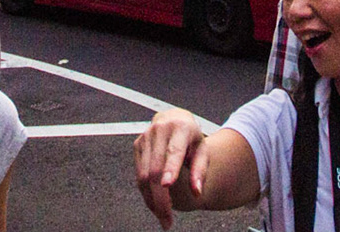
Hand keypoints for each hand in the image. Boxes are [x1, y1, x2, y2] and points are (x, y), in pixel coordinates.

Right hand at [134, 109, 206, 229]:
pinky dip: (146, 193)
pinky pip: (139, 175)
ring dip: (151, 200)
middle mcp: (160, 130)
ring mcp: (145, 137)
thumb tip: (197, 192)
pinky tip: (155, 205)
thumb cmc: (192, 139)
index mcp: (180, 128)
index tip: (168, 185)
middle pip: (155, 169)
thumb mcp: (202, 150)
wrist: (174, 119)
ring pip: (144, 175)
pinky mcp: (137, 145)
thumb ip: (200, 171)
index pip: (173, 151)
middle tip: (167, 220)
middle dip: (160, 198)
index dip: (170, 168)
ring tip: (163, 217)